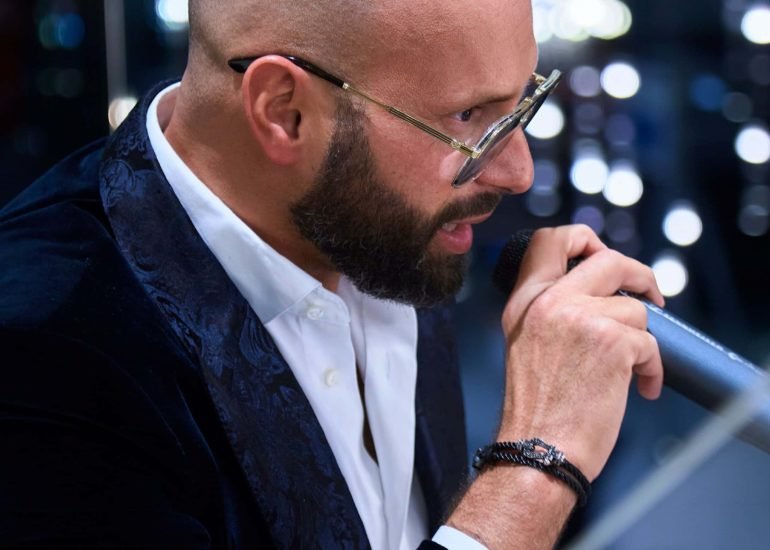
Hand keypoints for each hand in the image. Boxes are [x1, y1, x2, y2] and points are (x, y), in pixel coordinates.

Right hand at [497, 224, 664, 480]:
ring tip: (631, 371)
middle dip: (640, 275)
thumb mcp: (525, 342)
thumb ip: (551, 308)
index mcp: (524, 301)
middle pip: (608, 259)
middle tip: (650, 295)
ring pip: (635, 308)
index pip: (549, 240)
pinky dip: (652, 368)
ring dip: (642, 341)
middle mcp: (548, 301)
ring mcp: (579, 317)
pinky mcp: (612, 342)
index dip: (584, 239)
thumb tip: (600, 291)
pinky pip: (650, 342)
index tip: (601, 258)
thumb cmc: (537, 407)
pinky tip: (640, 388)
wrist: (537, 450)